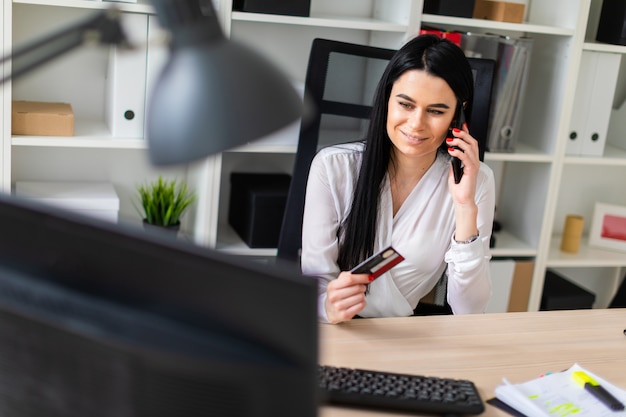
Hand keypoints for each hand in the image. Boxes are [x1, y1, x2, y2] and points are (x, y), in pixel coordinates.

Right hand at [325, 271, 370, 323]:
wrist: (330, 309)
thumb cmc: (337, 294)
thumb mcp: (338, 282)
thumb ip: (348, 276)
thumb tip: (363, 274)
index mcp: (332, 286)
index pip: (350, 279)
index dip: (361, 277)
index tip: (368, 277)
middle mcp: (334, 296)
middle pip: (357, 288)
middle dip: (362, 287)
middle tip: (361, 288)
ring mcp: (339, 306)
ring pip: (360, 297)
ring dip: (362, 296)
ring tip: (357, 296)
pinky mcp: (345, 315)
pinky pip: (361, 306)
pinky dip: (362, 303)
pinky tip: (357, 303)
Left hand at [447, 123, 479, 240]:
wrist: (462, 200)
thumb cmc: (459, 189)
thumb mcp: (453, 172)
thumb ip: (454, 163)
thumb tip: (451, 153)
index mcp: (471, 161)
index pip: (470, 144)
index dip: (466, 133)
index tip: (461, 125)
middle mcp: (474, 162)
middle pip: (472, 143)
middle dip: (464, 134)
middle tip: (454, 129)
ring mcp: (474, 166)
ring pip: (470, 148)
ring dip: (460, 141)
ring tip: (451, 139)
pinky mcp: (471, 171)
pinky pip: (466, 158)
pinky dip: (458, 152)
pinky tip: (451, 150)